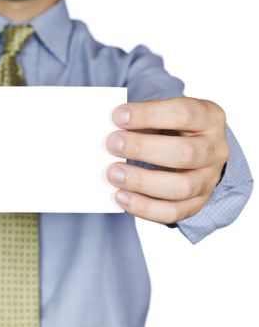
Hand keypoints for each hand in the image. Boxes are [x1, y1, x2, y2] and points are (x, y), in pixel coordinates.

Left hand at [106, 97, 229, 223]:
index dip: (148, 115)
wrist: (194, 152)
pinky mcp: (196, 204)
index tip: (118, 116)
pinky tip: (121, 196)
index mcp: (209, 118)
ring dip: (141, 181)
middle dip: (143, 148)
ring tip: (113, 174)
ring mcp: (208, 180)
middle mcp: (215, 150)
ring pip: (181, 187)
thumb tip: (113, 132)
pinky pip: (172, 212)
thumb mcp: (163, 114)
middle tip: (113, 144)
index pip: (184, 114)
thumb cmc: (171, 128)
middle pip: (185, 153)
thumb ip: (142, 120)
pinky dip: (143, 207)